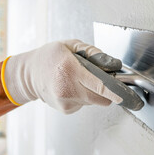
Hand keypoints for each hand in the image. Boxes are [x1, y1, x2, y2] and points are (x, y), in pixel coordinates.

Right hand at [2, 40, 142, 113]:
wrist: (29, 74)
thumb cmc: (50, 57)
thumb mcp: (70, 45)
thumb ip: (92, 52)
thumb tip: (112, 63)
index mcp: (69, 69)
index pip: (99, 85)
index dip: (114, 91)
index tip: (125, 95)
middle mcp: (67, 88)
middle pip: (100, 98)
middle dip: (106, 91)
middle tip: (100, 79)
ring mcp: (66, 101)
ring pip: (93, 101)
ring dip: (93, 92)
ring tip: (78, 80)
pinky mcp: (66, 110)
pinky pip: (85, 104)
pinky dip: (83, 97)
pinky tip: (71, 88)